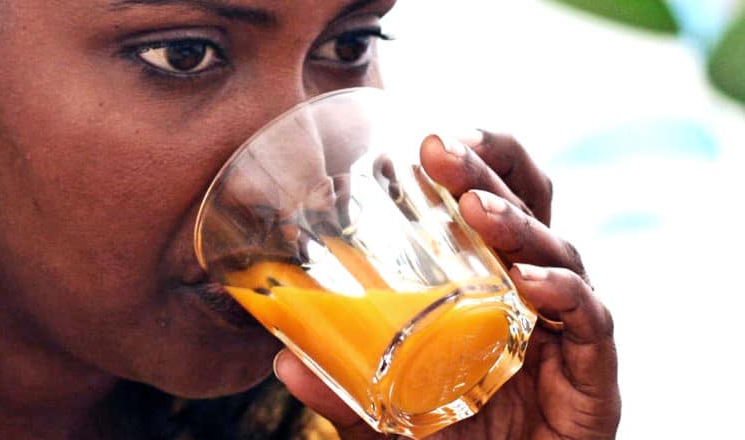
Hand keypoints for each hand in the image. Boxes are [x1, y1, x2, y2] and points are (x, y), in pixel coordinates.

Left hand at [274, 131, 620, 438]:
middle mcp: (534, 291)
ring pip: (558, 252)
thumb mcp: (393, 416)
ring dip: (517, 224)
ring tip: (476, 208)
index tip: (423, 141)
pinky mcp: (593, 372)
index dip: (472, 165)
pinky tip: (531, 284)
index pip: (494, 204)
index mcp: (493, 285)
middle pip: (528, 206)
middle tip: (440, 149)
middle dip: (490, 168)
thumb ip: (348, 393)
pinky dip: (567, 295)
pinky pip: (591, 320)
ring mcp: (567, 327)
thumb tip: (284, 364)